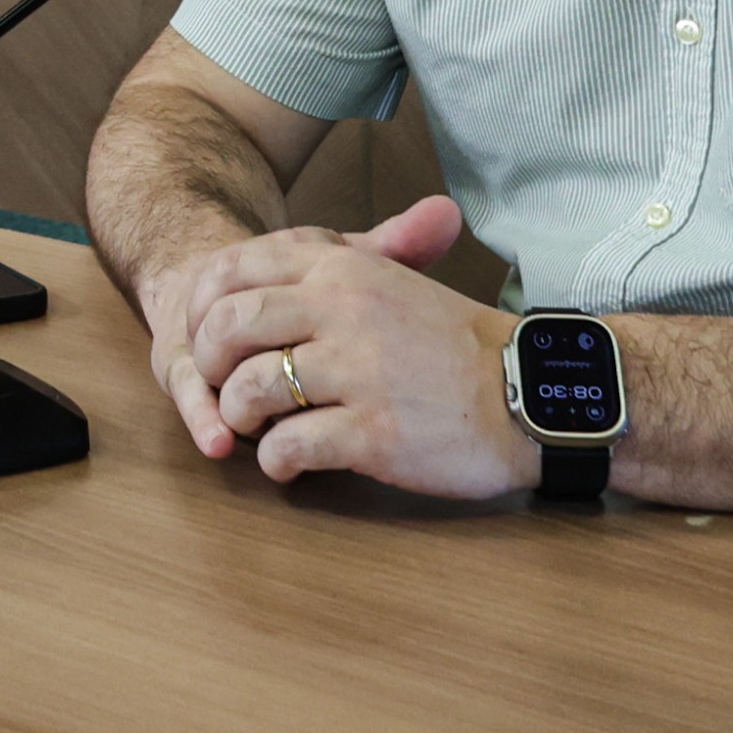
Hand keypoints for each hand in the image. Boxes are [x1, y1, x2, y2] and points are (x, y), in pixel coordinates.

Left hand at [150, 196, 521, 497]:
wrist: (529, 393)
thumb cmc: (455, 345)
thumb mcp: (393, 282)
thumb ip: (333, 267)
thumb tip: (265, 272)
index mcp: (343, 268)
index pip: (233, 271)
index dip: (202, 310)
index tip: (208, 342)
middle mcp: (342, 309)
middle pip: (229, 329)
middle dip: (210, 367)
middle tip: (225, 391)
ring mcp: (357, 371)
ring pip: (250, 391)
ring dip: (239, 419)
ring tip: (258, 431)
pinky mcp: (372, 432)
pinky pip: (288, 447)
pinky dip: (275, 462)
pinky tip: (290, 464)